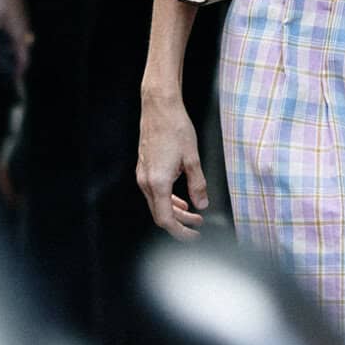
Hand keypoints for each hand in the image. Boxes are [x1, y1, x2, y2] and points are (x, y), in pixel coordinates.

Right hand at [136, 94, 207, 238]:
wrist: (159, 107)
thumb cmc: (175, 128)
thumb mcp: (193, 159)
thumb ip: (198, 185)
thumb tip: (202, 204)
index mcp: (158, 182)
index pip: (166, 219)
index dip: (180, 232)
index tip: (194, 236)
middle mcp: (146, 181)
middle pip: (160, 214)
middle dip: (180, 223)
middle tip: (198, 226)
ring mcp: (143, 174)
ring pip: (157, 203)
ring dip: (175, 211)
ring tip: (193, 214)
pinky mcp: (144, 168)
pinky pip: (154, 192)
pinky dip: (167, 199)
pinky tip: (180, 199)